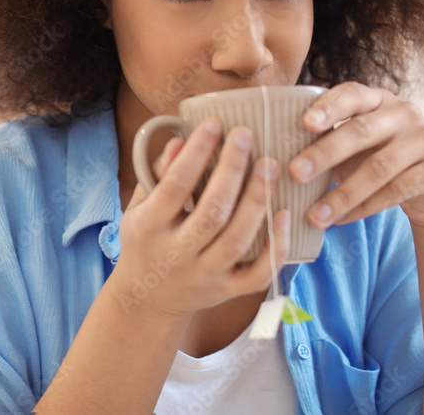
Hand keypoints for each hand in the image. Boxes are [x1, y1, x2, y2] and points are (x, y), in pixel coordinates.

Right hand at [113, 118, 291, 319]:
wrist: (147, 299)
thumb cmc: (145, 241)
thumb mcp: (138, 208)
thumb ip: (156, 175)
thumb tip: (180, 140)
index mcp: (149, 229)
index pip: (175, 185)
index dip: (196, 152)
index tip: (214, 124)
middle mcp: (176, 255)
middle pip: (212, 212)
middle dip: (232, 170)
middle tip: (246, 135)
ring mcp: (204, 276)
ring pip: (237, 240)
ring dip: (257, 201)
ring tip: (269, 166)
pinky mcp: (226, 291)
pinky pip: (258, 274)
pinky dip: (275, 247)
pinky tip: (285, 214)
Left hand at [288, 81, 423, 228]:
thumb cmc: (378, 157)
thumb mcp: (355, 145)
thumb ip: (326, 141)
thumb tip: (272, 156)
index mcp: (378, 99)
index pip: (352, 94)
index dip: (328, 107)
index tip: (303, 123)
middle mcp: (404, 113)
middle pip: (361, 131)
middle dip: (324, 153)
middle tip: (293, 172)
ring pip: (379, 168)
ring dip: (342, 194)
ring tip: (314, 215)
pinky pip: (396, 191)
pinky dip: (364, 208)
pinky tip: (339, 220)